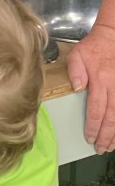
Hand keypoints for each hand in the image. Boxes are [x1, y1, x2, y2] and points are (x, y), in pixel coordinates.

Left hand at [67, 22, 114, 152]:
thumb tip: (77, 89)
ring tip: (110, 146)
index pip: (96, 110)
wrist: (112, 36)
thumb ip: (75, 72)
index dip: (93, 126)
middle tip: (100, 149)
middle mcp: (114, 87)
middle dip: (105, 136)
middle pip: (111, 118)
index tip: (89, 138)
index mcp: (100, 80)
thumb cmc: (93, 47)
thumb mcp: (77, 54)